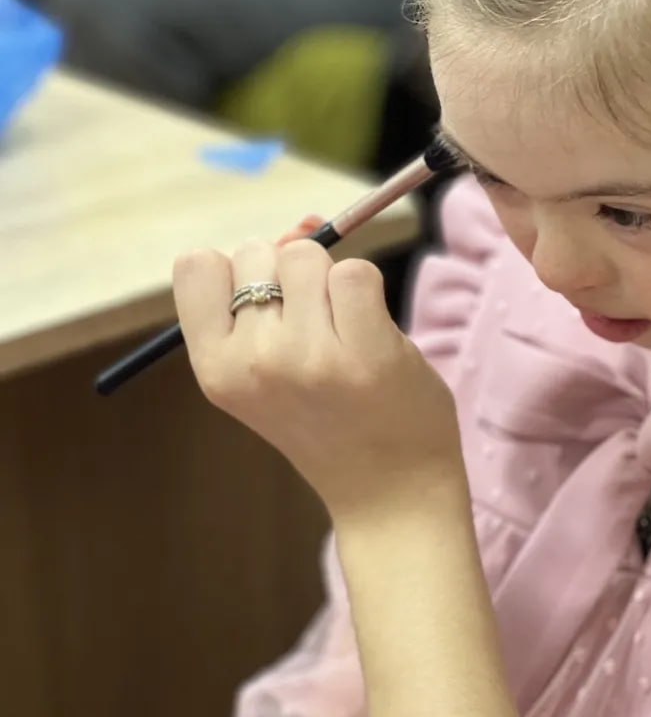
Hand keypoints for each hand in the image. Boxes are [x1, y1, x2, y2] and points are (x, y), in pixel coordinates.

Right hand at [172, 217, 463, 521]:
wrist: (389, 493)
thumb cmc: (335, 421)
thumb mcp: (274, 368)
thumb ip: (272, 295)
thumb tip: (303, 223)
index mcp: (214, 369)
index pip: (195, 264)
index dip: (240, 269)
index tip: (269, 304)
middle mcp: (252, 363)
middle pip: (260, 251)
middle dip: (293, 274)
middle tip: (319, 329)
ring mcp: (307, 358)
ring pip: (310, 256)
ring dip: (335, 281)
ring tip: (348, 336)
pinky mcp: (364, 354)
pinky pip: (358, 272)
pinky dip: (371, 291)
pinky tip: (375, 336)